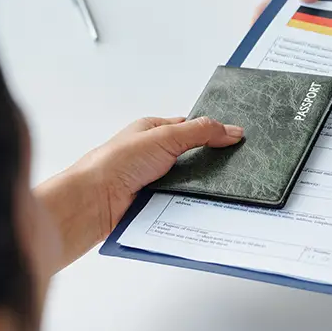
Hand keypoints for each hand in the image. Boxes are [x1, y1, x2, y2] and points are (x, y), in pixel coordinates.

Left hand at [78, 116, 242, 237]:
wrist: (95, 202)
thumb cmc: (116, 163)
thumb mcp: (164, 137)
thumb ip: (200, 131)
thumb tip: (231, 130)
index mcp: (153, 131)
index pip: (191, 127)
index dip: (213, 132)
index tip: (236, 139)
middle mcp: (153, 154)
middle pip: (193, 155)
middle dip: (209, 161)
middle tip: (233, 164)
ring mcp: (155, 179)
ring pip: (190, 180)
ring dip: (200, 184)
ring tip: (221, 186)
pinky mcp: (156, 202)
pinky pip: (182, 200)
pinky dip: (191, 202)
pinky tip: (203, 203)